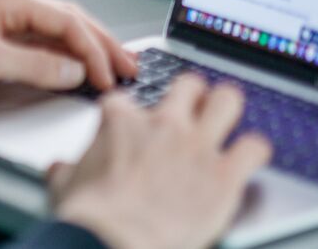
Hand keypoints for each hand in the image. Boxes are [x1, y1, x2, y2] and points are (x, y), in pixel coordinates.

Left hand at [0, 0, 138, 118]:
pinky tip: (76, 71)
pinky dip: (63, 57)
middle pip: (67, 20)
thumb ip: (35, 66)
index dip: (93, 48)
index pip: (66, 19)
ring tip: (112, 69)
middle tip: (128, 67)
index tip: (109, 75)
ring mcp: (2, 19)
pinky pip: (40, 43)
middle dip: (100, 44)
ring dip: (85, 51)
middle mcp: (7, 2)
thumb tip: (73, 70)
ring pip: (56, 31)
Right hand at [50, 76, 271, 248]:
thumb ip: (68, 169)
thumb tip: (62, 169)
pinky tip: (246, 161)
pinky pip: (255, 147)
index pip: (127, 100)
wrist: (115, 244)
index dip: (130, 117)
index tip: (132, 131)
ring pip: (228, 99)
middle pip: (189, 85)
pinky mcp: (225, 175)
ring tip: (225, 121)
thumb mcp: (65, 185)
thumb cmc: (90, 216)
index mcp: (120, 121)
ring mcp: (196, 146)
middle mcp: (162, 124)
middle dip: (191, 96)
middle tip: (191, 112)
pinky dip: (253, 152)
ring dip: (227, 110)